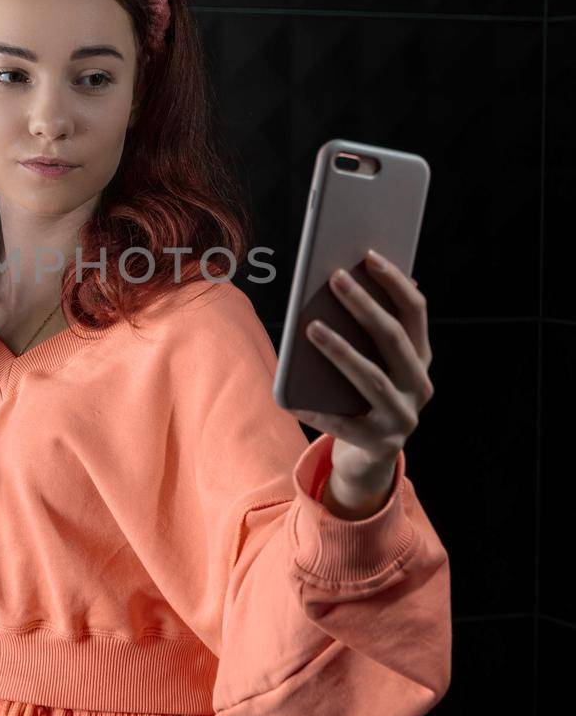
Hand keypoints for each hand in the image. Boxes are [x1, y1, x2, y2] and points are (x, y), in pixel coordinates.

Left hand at [289, 249, 433, 489]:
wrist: (367, 460)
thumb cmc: (361, 397)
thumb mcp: (372, 364)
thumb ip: (365, 333)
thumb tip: (344, 283)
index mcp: (420, 359)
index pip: (415, 312)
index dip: (395, 282)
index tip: (368, 255)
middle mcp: (419, 386)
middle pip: (394, 339)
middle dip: (365, 306)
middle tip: (334, 278)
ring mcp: (403, 418)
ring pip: (372, 378)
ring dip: (342, 350)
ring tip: (311, 327)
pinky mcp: (379, 445)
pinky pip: (344, 424)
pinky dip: (318, 410)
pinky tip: (294, 397)